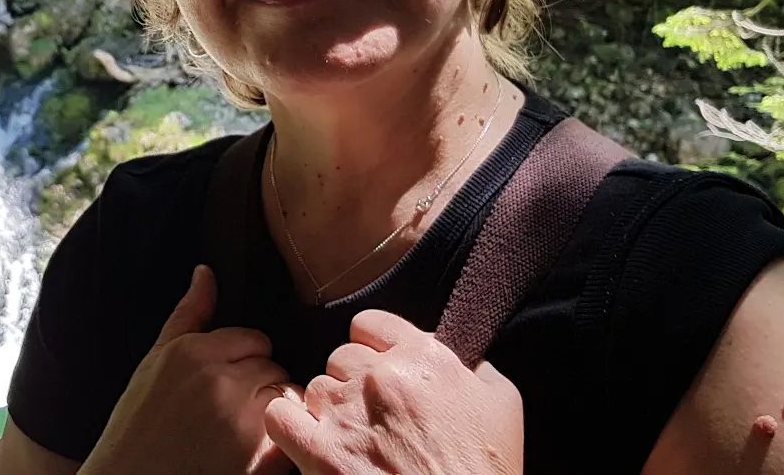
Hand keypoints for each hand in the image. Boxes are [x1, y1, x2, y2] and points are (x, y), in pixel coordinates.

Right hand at [82, 264, 293, 474]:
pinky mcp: (261, 456)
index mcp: (194, 352)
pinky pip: (292, 432)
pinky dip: (281, 442)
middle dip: (260, 386)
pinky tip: (252, 452)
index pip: (255, 339)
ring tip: (241, 432)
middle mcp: (222, 380)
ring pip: (288, 396)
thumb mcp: (155, 363)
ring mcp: (244, 419)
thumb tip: (206, 272)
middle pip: (273, 367)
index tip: (226, 385)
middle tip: (231, 413)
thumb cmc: (139, 426)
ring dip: (273, 412)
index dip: (244, 362)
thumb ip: (188, 315)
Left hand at [263, 309, 524, 474]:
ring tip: (352, 439)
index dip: (374, 346)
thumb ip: (476, 367)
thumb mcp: (503, 405)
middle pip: (342, 356)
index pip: (372, 324)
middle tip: (374, 416)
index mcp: (424, 359)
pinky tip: (305, 437)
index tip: (379, 367)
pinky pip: (280, 417)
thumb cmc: (485, 472)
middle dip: (354, 383)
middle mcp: (381, 378)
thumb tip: (459, 355)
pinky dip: (288, 424)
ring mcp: (346, 414)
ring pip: (315, 387)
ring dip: (328, 409)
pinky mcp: (320, 454)